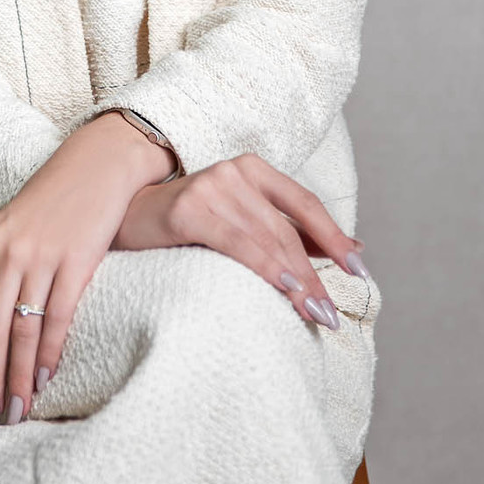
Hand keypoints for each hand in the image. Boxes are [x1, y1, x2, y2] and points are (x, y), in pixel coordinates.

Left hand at [0, 112, 175, 423]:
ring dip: (19, 377)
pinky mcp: (77, 261)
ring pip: (22, 332)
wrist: (97, 163)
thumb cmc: (53, 200)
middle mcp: (9, 253)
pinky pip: (56, 318)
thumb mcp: (12, 228)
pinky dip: (49, 354)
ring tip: (20, 408)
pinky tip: (46, 378)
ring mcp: (42, 257)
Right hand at [110, 152, 367, 330]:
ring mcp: (211, 187)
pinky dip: (265, 267)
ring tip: (314, 313)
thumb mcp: (240, 219)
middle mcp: (236, 171)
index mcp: (253, 169)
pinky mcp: (188, 209)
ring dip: (296, 280)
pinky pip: (238, 243)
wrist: (123, 216)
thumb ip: (286, 230)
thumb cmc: (186, 224)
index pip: (304, 204)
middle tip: (330, 314)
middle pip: (286, 229)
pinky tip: (286, 288)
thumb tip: (350, 248)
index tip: (360, 270)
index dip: (334, 238)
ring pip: (267, 239)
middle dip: (314, 275)